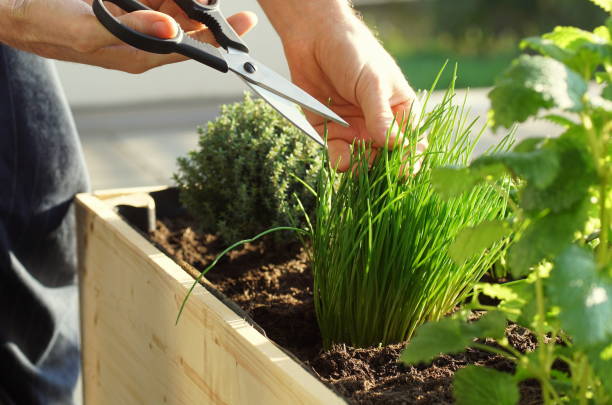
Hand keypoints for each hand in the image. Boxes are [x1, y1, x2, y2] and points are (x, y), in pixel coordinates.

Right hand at [0, 0, 256, 72]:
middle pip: (187, 29)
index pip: (189, 50)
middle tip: (225, 0)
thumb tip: (175, 32)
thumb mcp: (89, 29)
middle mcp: (141, 43)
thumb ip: (134, 31)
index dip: (219, 39)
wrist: (13, 10)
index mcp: (138, 56)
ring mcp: (133, 24)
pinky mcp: (123, 8)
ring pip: (174, 10)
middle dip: (209, 13)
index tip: (244, 22)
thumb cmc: (45, 23)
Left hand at [259, 2, 420, 170]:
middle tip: (377, 173)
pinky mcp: (331, 132)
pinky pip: (338, 154)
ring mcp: (356, 130)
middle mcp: (380, 125)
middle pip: (388, 158)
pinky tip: (341, 162)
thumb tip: (394, 145)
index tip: (405, 170)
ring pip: (363, 161)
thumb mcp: (372, 82)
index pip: (413, 142)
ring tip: (356, 166)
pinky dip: (340, 161)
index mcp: (400, 110)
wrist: (314, 39)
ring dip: (361, 168)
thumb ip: (380, 115)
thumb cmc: (353, 52)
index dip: (411, 158)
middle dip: (384, 169)